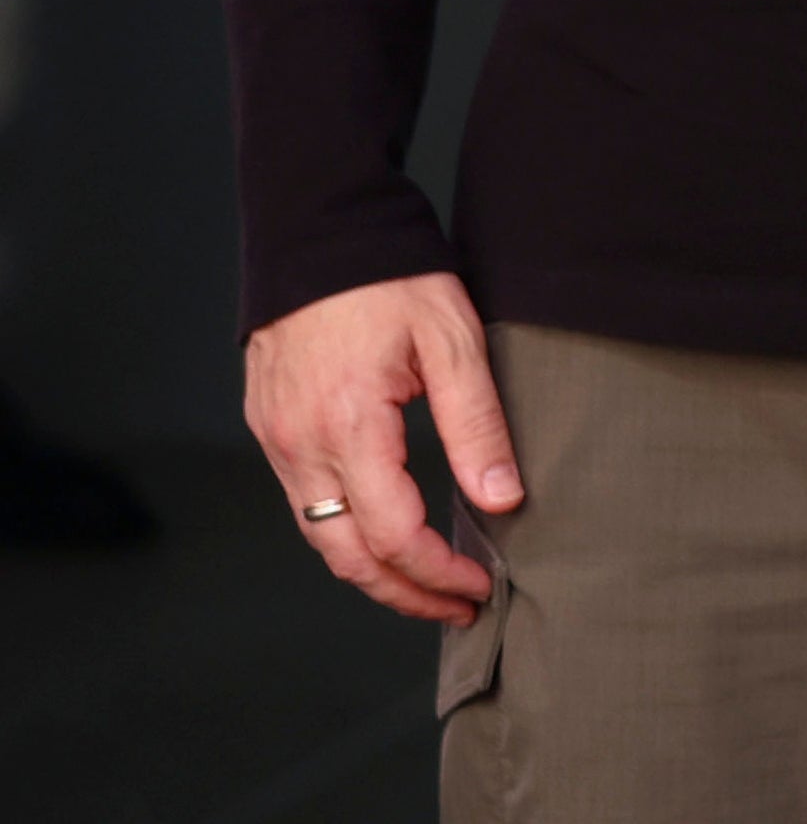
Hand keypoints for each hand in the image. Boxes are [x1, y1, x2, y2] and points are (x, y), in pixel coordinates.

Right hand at [240, 272, 516, 624]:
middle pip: (345, 556)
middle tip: (456, 606)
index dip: (436, 572)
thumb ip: (478, 424)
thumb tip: (501, 500)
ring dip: (371, 571)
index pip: (391, 534)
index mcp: (349, 426)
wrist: (318, 233)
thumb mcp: (453, 340)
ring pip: (319, 537)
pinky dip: (344, 534)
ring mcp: (278, 440)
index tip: (479, 586)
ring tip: (428, 584)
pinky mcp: (271, 429)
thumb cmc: (391, 278)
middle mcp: (301, 444)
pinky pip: (305, 504)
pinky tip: (385, 535)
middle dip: (402, 593)